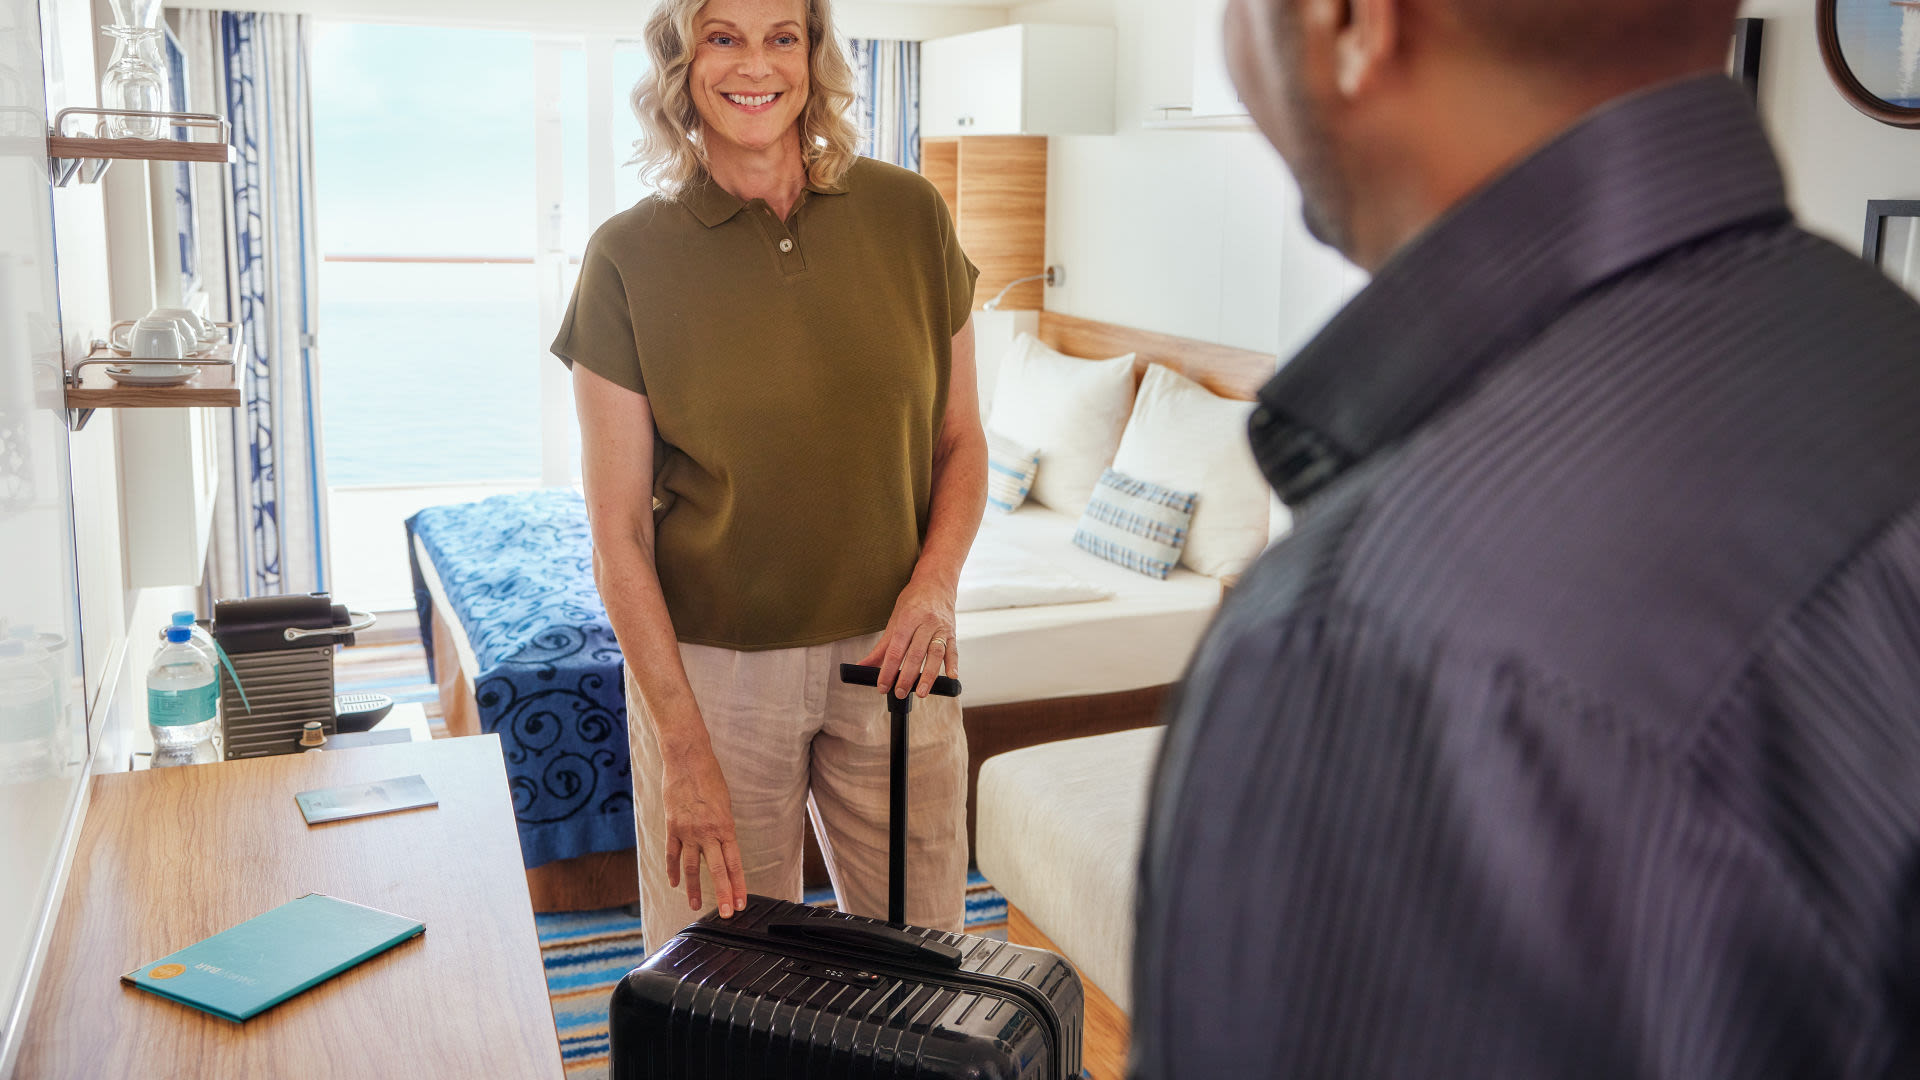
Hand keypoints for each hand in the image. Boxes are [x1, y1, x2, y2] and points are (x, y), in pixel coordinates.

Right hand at [661, 744, 748, 917]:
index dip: (738, 884)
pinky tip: (674, 884)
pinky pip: (672, 854)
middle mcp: (708, 832)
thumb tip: (722, 847)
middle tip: (727, 913)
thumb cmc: (710, 778)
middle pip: (716, 870)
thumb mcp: (725, 804)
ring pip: (691, 867)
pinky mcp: (671, 827)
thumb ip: (723, 827)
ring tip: (697, 905)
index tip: (741, 901)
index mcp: (725, 826)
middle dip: (723, 894)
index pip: (734, 863)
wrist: (688, 760)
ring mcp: (688, 831)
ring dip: (694, 889)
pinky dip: (672, 871)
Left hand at [857, 577, 957, 698]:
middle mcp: (926, 623)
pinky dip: (953, 664)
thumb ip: (882, 646)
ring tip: (921, 692)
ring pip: (935, 654)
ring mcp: (941, 628)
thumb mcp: (895, 619)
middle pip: (916, 654)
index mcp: (908, 618)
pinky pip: (953, 650)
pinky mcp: (952, 633)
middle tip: (899, 692)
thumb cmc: (914, 600)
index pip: (896, 649)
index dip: (888, 669)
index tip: (882, 685)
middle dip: (907, 676)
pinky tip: (951, 676)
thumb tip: (864, 665)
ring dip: (928, 676)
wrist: (937, 582)